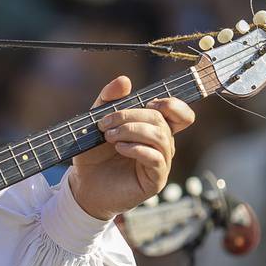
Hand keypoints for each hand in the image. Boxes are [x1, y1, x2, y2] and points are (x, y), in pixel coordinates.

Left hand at [68, 76, 196, 220]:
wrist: (84, 185)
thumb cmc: (94, 155)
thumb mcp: (98, 121)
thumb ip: (109, 100)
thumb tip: (125, 80)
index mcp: (154, 129)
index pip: (181, 114)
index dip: (172, 104)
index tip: (148, 102)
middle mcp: (162, 145)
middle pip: (162, 121)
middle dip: (132, 116)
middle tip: (106, 123)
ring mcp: (161, 163)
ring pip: (160, 137)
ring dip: (132, 131)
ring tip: (109, 136)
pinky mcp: (155, 180)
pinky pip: (156, 159)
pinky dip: (136, 148)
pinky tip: (119, 148)